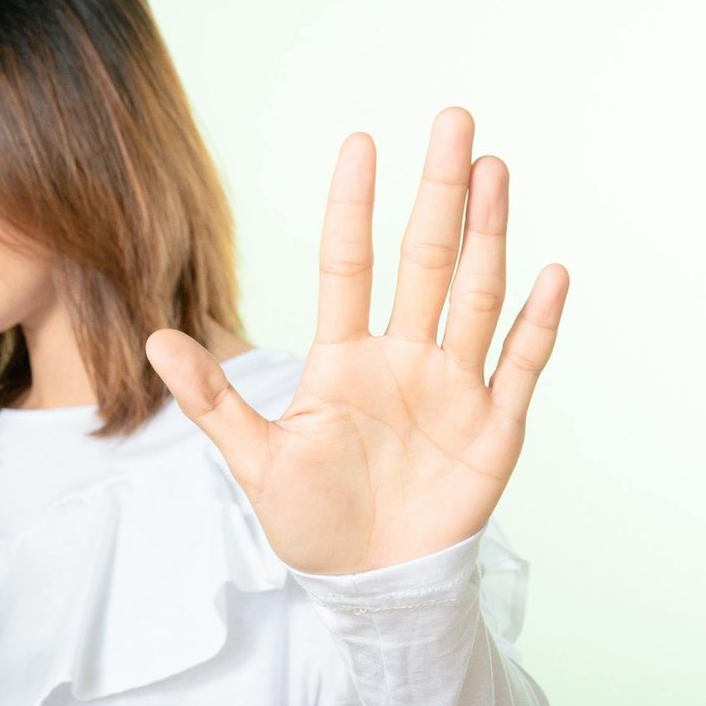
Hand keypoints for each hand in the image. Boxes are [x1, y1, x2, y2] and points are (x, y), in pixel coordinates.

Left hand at [147, 108, 567, 574]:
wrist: (367, 583)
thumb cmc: (308, 520)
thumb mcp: (255, 460)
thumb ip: (212, 399)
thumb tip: (154, 340)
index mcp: (344, 357)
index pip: (350, 263)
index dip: (354, 206)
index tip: (361, 141)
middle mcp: (403, 357)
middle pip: (425, 260)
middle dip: (440, 193)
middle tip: (453, 121)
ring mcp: (453, 387)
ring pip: (475, 295)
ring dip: (487, 235)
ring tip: (494, 169)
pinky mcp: (495, 428)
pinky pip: (521, 365)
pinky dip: (537, 323)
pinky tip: (551, 272)